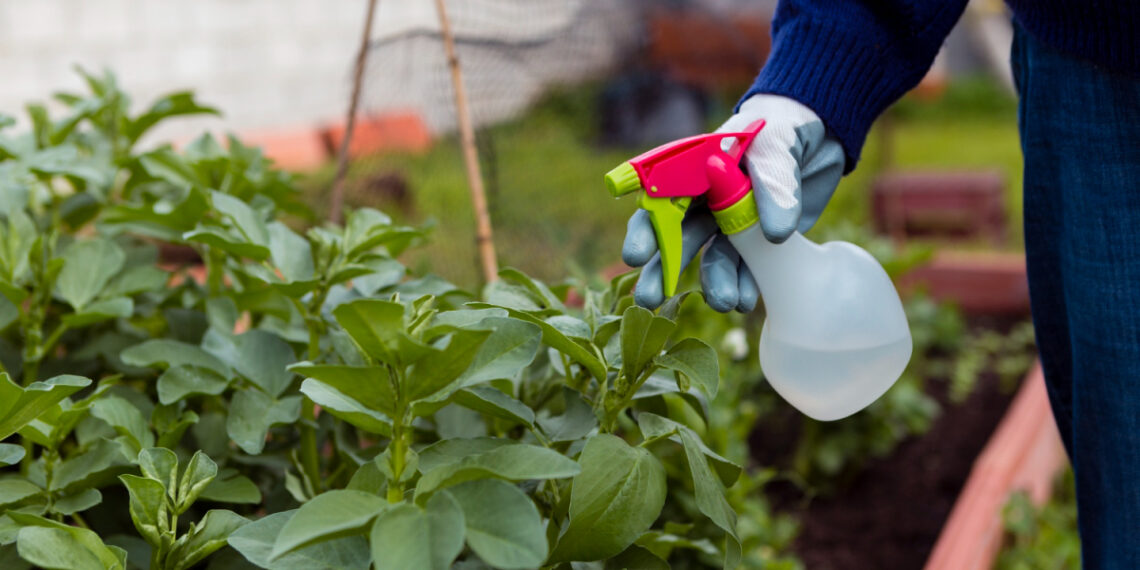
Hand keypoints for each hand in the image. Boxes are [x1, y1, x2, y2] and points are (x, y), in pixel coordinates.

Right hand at [622, 94, 845, 311]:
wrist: (823, 134)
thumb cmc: (787, 127)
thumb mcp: (779, 144)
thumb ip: (774, 183)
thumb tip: (774, 234)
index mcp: (696, 170)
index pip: (660, 201)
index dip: (646, 229)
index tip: (636, 256)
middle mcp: (706, 201)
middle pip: (677, 238)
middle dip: (663, 270)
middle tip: (648, 299)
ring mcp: (732, 224)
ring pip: (714, 258)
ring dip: (714, 283)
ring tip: (725, 304)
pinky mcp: (759, 242)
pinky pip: (747, 268)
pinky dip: (746, 285)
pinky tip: (747, 300)